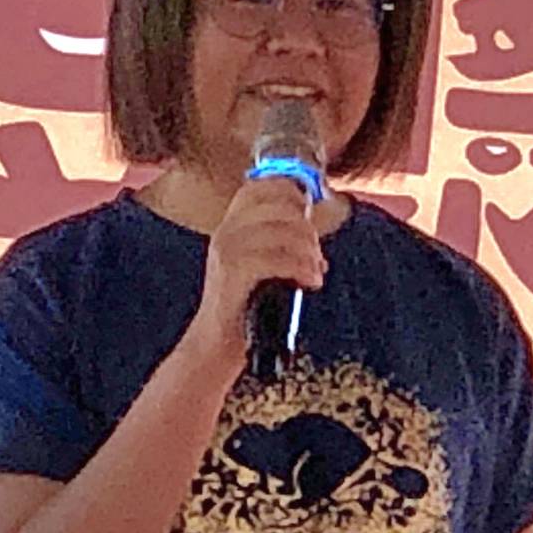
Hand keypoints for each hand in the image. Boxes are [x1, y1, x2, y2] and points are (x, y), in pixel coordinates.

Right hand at [178, 178, 326, 378]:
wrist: (216, 345)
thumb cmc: (243, 308)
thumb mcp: (258, 269)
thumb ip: (279, 249)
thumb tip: (315, 245)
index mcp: (230, 226)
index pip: (259, 187)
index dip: (289, 190)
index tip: (310, 208)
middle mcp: (226, 232)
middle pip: (278, 205)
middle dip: (307, 228)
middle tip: (317, 255)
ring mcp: (226, 251)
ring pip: (282, 231)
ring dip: (309, 251)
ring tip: (315, 271)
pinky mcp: (232, 273)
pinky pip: (276, 259)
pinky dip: (300, 268)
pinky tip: (310, 281)